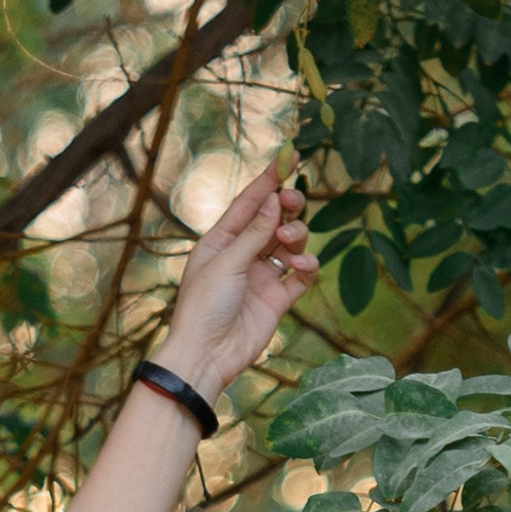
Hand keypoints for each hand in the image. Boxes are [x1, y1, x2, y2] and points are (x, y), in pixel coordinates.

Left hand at [161, 164, 317, 400]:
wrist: (207, 356)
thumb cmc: (204, 307)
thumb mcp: (227, 263)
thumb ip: (254, 233)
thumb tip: (275, 200)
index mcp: (222, 240)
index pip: (250, 203)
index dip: (270, 179)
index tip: (291, 155)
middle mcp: (243, 255)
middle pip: (274, 219)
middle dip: (288, 207)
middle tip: (292, 203)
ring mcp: (262, 277)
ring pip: (290, 245)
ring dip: (296, 236)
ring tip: (288, 242)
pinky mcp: (277, 300)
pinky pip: (300, 276)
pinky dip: (307, 268)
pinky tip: (302, 268)